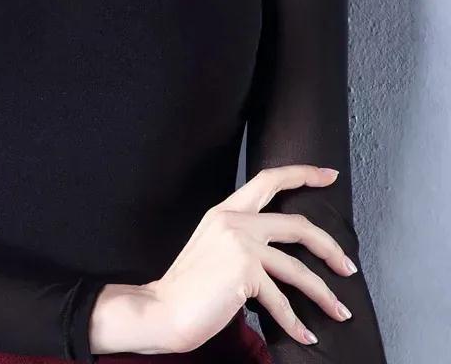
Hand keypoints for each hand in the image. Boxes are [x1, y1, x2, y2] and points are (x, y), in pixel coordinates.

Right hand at [141, 165, 356, 352]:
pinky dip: (296, 323)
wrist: (163, 309)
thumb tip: (279, 251)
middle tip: (348, 265)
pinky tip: (306, 335)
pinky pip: (281, 301)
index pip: (268, 180)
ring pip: (298, 269)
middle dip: (329, 247)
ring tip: (339, 311)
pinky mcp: (245, 272)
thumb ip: (241, 239)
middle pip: (298, 226)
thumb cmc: (188, 285)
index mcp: (225, 211)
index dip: (302, 174)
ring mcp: (240, 245)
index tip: (328, 175)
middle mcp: (234, 221)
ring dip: (323, 294)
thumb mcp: (214, 248)